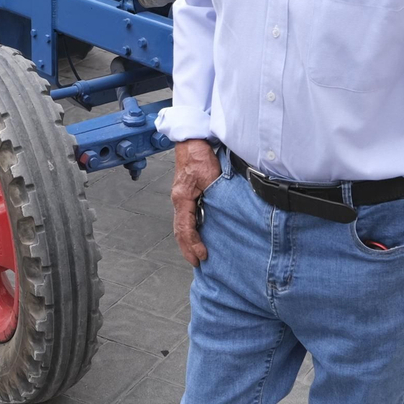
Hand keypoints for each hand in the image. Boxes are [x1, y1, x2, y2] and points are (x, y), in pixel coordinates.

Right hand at [170, 139, 218, 265]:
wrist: (192, 140)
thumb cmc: (198, 155)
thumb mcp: (210, 175)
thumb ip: (216, 193)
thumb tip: (224, 210)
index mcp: (182, 198)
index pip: (185, 228)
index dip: (193, 244)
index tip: (202, 256)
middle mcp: (179, 200)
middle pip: (180, 230)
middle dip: (187, 248)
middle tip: (197, 262)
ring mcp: (181, 197)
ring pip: (181, 225)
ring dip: (187, 241)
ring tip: (195, 254)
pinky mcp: (186, 194)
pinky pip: (185, 217)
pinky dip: (190, 230)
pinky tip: (197, 235)